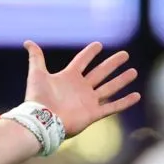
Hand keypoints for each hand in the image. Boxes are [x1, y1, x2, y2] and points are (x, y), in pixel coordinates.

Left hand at [23, 40, 139, 136]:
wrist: (41, 121)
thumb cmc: (37, 98)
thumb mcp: (36, 74)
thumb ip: (36, 57)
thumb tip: (27, 41)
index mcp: (68, 78)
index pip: (81, 61)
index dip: (89, 53)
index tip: (98, 44)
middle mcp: (80, 88)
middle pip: (100, 72)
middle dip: (112, 64)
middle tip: (124, 54)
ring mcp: (87, 101)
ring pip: (109, 88)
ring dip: (121, 80)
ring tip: (133, 72)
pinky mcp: (93, 114)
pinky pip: (112, 106)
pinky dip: (124, 102)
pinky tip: (136, 96)